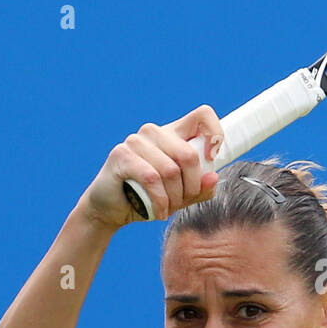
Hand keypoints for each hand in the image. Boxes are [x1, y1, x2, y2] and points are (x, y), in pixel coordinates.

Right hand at [79, 105, 224, 229]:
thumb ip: (200, 188)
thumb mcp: (181, 196)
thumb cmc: (149, 198)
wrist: (112, 211)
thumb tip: (213, 178)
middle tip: (183, 202)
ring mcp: (136, 141)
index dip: (214, 134)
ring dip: (174, 198)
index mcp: (173, 134)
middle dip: (192, 187)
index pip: (203, 115)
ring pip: (171, 170)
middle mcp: (154, 132)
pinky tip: (158, 211)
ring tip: (167, 209)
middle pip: (190, 155)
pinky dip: (159, 200)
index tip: (212, 158)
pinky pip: (151, 178)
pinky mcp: (121, 155)